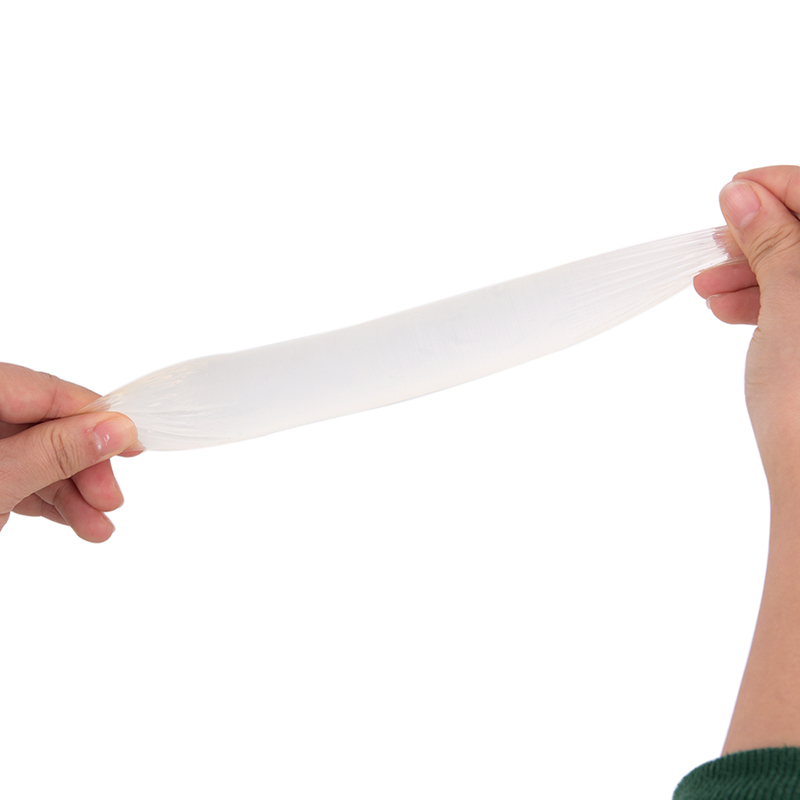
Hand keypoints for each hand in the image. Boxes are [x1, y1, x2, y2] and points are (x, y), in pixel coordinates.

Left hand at [0, 363, 139, 541]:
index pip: (47, 391)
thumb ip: (54, 451)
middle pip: (46, 426)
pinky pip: (20, 474)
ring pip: (37, 456)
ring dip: (72, 494)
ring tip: (96, 526)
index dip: (96, 416)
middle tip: (109, 498)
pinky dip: (48, 499)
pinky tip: (76, 520)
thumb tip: (115, 428)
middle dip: (83, 468)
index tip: (133, 442)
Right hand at [694, 165, 799, 491]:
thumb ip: (774, 238)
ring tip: (710, 287)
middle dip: (763, 233)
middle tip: (716, 245)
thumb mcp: (793, 302)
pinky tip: (731, 306)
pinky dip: (768, 299)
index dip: (778, 186)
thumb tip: (745, 193)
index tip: (731, 190)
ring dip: (758, 270)